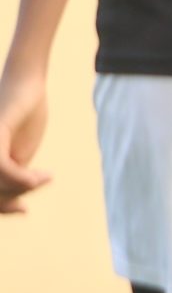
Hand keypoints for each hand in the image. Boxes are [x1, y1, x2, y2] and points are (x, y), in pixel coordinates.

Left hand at [0, 64, 51, 214]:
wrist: (27, 83)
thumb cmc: (23, 115)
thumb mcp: (18, 152)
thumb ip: (12, 174)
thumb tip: (16, 197)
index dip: (1, 206)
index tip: (24, 209)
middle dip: (11, 198)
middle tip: (33, 197)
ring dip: (22, 186)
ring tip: (45, 177)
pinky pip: (2, 168)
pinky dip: (22, 178)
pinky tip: (40, 177)